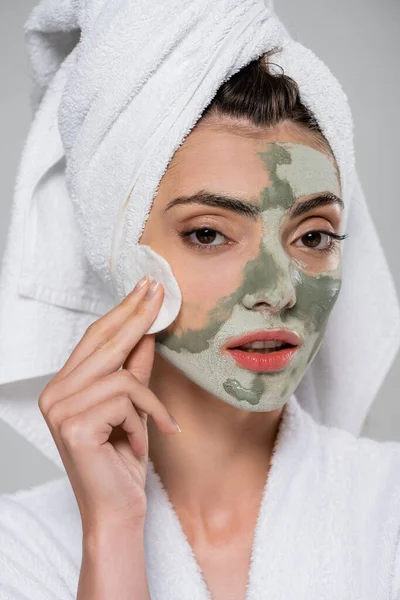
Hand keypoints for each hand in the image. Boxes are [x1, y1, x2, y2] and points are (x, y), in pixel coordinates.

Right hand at [38, 277, 180, 533]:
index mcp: (64, 387)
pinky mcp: (73, 425)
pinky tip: (138, 447)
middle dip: (138, 316)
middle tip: (160, 290)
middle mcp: (54, 394)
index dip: (122, 311)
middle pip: (104, 343)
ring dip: (148, 405)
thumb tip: (147, 332)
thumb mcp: (133, 408)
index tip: (146, 289)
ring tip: (155, 428)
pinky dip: (144, 423)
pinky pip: (127, 400)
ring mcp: (59, 409)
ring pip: (122, 375)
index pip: (94, 338)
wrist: (118, 512)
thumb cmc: (123, 462)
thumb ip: (135, 370)